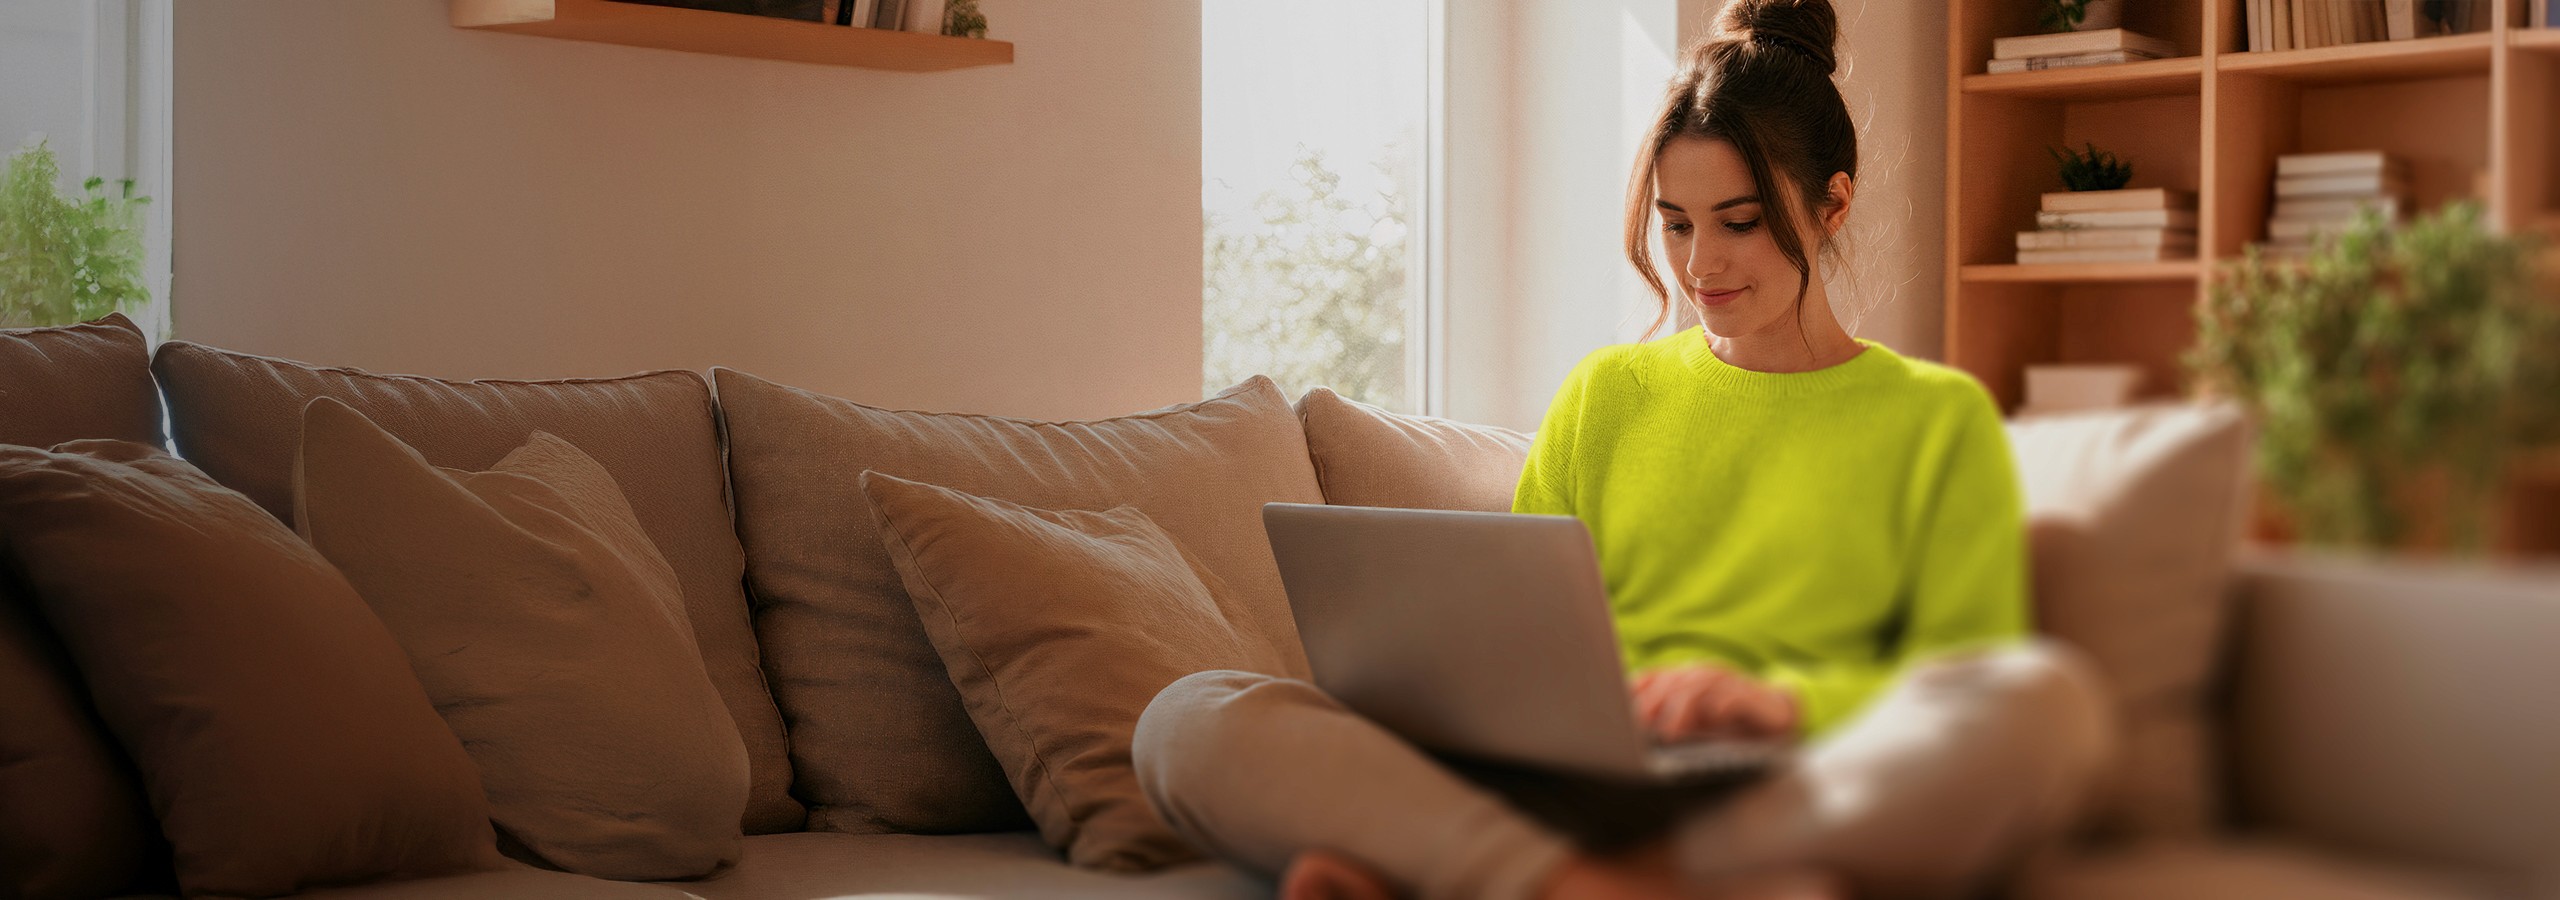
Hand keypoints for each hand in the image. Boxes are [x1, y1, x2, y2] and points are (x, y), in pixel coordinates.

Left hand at [1630, 663, 1799, 741]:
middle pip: (1673, 682)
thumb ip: (1670, 717)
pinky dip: (1723, 704)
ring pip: (1700, 687)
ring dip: (1683, 709)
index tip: (1620, 709)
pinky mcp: (1751, 695)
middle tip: (1641, 725)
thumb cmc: (1730, 721)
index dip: (1637, 691)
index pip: (1655, 677)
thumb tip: (1637, 728)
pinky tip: (1713, 717)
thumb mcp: (1695, 719)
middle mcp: (1705, 675)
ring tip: (1671, 732)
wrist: (1778, 714)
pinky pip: (1735, 697)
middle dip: (1655, 703)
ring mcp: (1729, 683)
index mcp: (1687, 678)